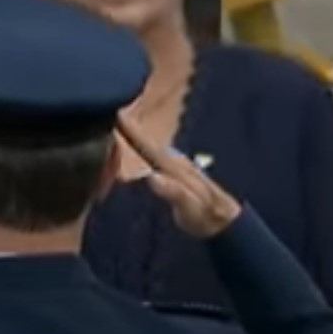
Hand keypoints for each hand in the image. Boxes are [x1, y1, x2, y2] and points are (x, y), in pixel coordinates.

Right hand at [116, 114, 241, 238]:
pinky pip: (152, 155)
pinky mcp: (173, 172)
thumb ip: (173, 192)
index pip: (147, 146)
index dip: (130, 131)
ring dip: (133, 135)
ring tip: (117, 124)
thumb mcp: (190, 208)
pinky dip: (141, 147)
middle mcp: (174, 161)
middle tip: (108, 112)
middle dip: (128, 127)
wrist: (224, 220)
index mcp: (173, 168)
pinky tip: (136, 146)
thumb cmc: (205, 215)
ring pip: (149, 146)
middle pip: (146, 141)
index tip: (115, 114)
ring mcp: (174, 165)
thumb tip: (150, 176)